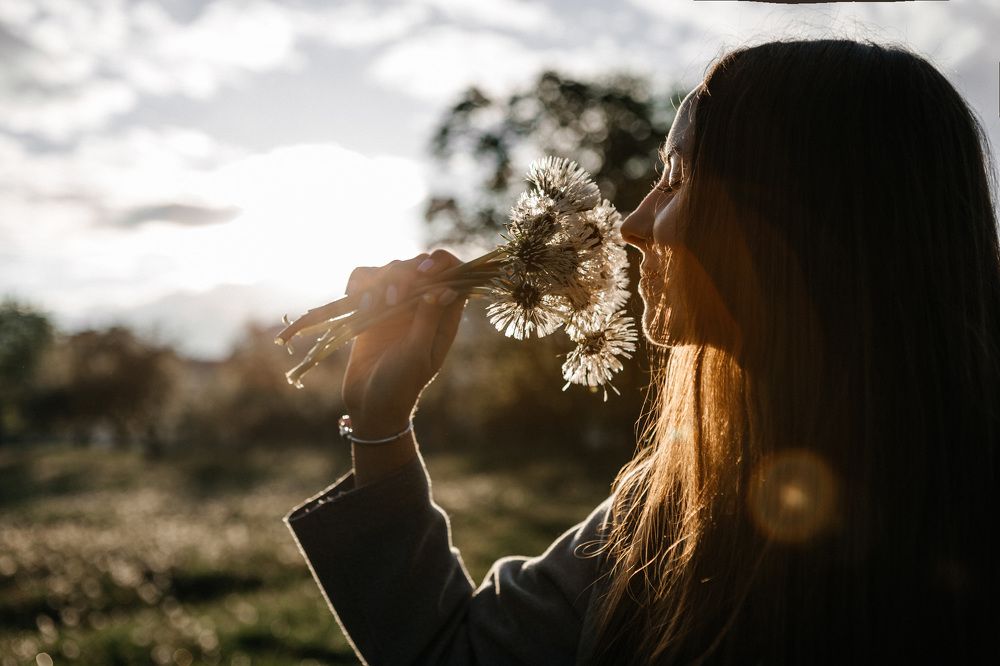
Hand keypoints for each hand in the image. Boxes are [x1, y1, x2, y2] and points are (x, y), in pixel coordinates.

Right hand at [341, 249, 465, 437]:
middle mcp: (422, 307)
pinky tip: (360, 304)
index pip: (455, 275)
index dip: (444, 264)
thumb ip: (429, 320)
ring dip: (382, 279)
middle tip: (394, 297)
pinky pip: (366, 281)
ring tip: (374, 305)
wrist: (370, 405)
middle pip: (421, 265)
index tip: (425, 272)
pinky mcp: (371, 309)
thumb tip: (446, 288)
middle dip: (407, 272)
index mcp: (444, 317)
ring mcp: (396, 306)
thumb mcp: (417, 355)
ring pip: (393, 268)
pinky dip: (360, 285)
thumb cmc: (400, 386)